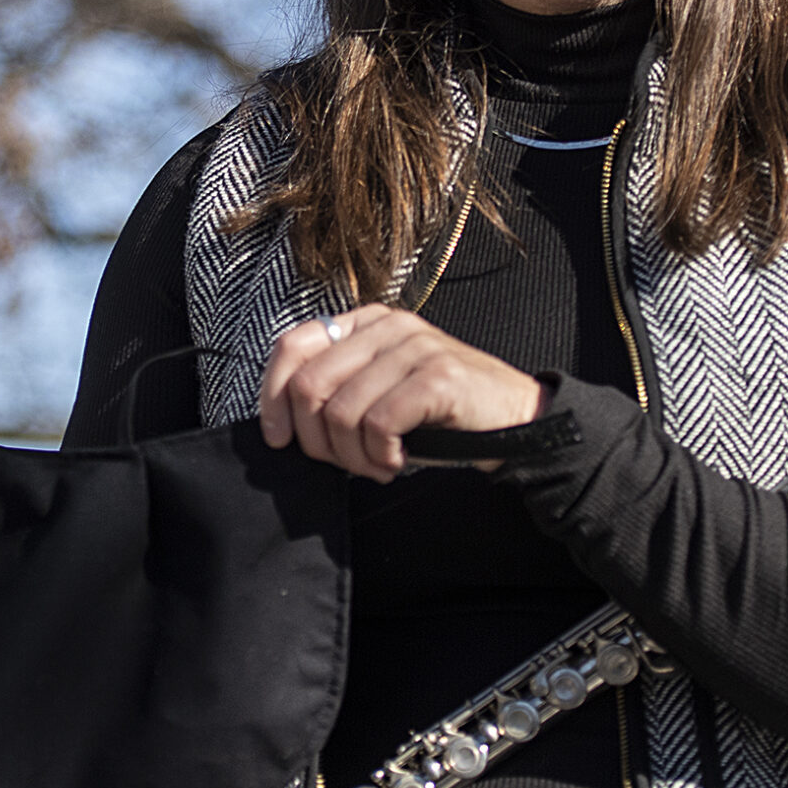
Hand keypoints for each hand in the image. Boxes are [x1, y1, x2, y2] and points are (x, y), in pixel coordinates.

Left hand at [257, 304, 546, 481]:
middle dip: (318, 440)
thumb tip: (282, 420)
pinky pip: (379, 424)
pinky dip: (380, 455)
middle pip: (309, 385)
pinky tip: (398, 460)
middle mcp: (387, 327)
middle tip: (347, 462)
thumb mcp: (382, 390)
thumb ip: (339, 389)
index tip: (279, 438)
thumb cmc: (440, 414)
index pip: (292, 346)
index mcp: (366, 323)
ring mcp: (414, 347)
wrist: (514, 419)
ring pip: (341, 412)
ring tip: (378, 464)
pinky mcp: (438, 376)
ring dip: (353, 456)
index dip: (272, 396)